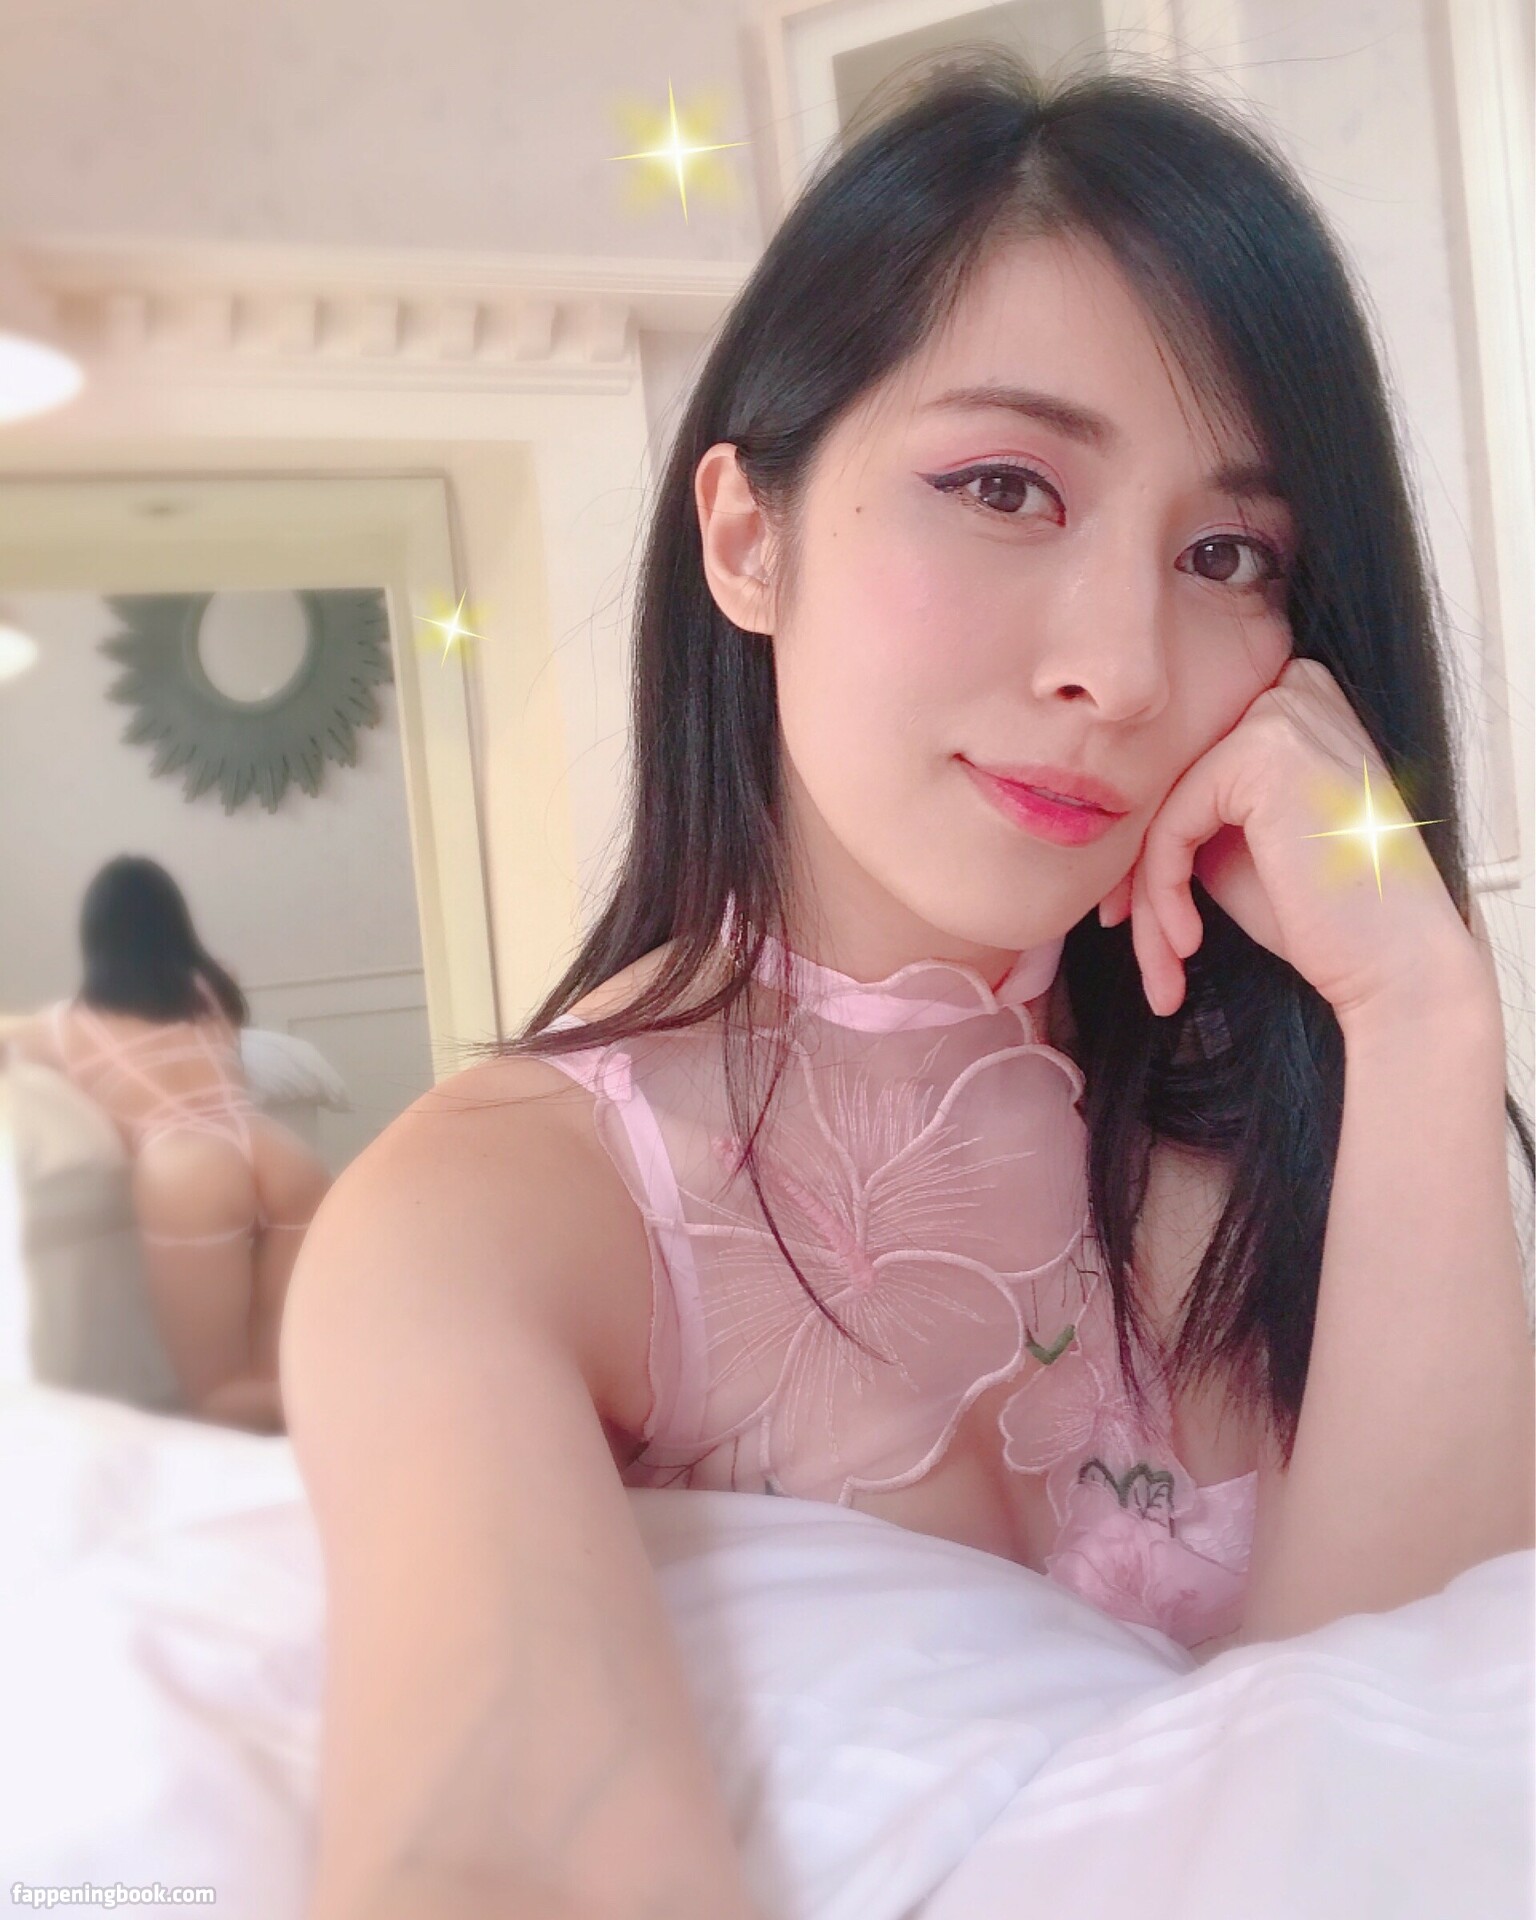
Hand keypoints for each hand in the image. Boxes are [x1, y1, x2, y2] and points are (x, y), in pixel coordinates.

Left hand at [1095, 657, 1481, 1024]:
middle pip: (1167, 783)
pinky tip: (1187, 945)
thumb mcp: (1239, 840)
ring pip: (1161, 809)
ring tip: (1163, 967)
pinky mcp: (1264, 751)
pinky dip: (1163, 893)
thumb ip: (1189, 803)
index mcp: (1294, 700)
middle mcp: (1292, 688)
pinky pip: (1169, 824)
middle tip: (1135, 939)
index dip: (1147, 841)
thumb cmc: (1327, 915)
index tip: (1132, 911)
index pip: (1183, 764)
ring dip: (1148, 900)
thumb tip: (1105, 805)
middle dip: (1137, 873)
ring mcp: (1283, 712)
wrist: (1397, 967)